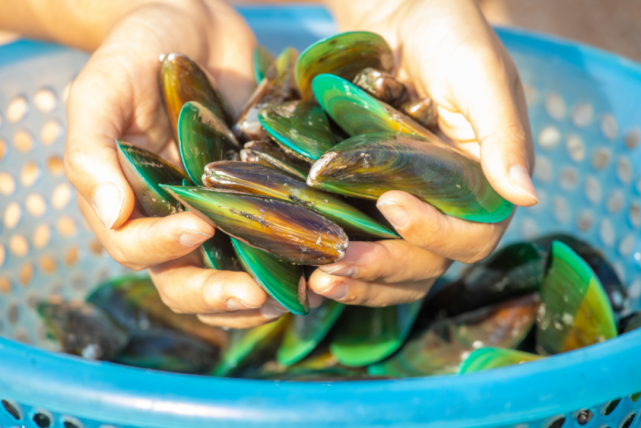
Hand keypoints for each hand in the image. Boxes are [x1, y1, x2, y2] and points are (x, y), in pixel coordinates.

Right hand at [62, 0, 282, 327]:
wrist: (194, 25)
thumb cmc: (138, 52)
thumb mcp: (102, 91)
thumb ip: (91, 151)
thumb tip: (110, 215)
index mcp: (129, 202)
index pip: (137, 248)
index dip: (164, 247)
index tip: (200, 225)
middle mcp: (171, 218)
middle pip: (186, 281)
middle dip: (219, 295)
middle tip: (258, 294)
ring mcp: (217, 213)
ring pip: (230, 275)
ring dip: (259, 296)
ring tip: (296, 294)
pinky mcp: (257, 198)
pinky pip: (270, 241)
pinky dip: (290, 260)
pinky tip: (318, 265)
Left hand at [310, 0, 535, 305]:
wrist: (400, 17)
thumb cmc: (448, 38)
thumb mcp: (480, 75)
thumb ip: (504, 133)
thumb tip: (526, 196)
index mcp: (485, 184)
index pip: (470, 236)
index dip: (434, 233)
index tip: (392, 203)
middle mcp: (451, 207)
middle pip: (426, 265)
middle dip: (382, 269)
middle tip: (333, 267)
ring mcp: (412, 210)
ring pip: (395, 272)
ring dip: (358, 282)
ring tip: (318, 280)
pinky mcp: (373, 205)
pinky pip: (366, 250)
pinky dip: (343, 266)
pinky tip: (309, 269)